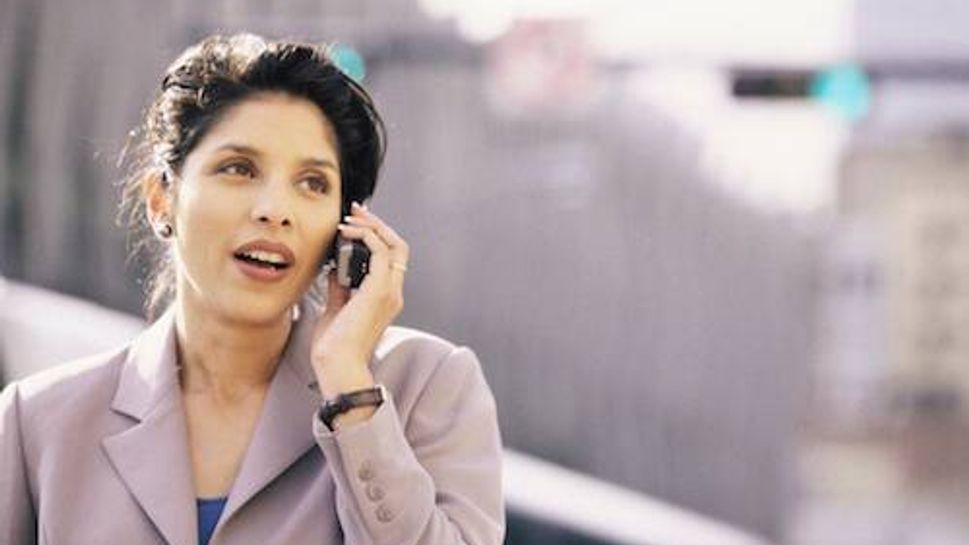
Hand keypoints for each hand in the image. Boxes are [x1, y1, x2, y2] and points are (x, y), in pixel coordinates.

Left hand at [310, 202, 408, 399]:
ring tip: (349, 220)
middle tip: (356, 211)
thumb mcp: (335, 309)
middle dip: (377, 224)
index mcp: (385, 297)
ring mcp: (389, 291)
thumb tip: (334, 269)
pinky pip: (380, 251)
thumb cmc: (335, 347)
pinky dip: (365, 236)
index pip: (391, 257)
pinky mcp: (379, 290)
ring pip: (393, 244)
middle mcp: (393, 292)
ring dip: (371, 226)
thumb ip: (339, 288)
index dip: (377, 236)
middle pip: (398, 246)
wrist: (338, 366)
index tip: (356, 223)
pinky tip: (346, 233)